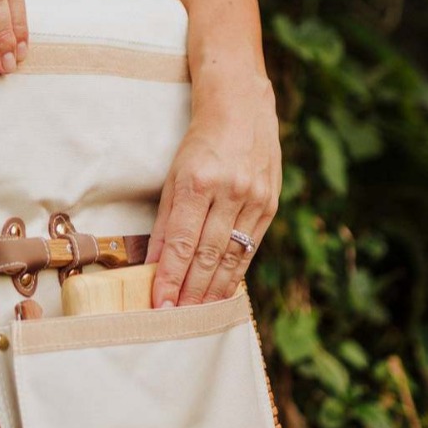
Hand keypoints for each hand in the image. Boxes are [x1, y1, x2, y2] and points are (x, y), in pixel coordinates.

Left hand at [146, 72, 280, 306]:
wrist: (242, 109)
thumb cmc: (198, 145)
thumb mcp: (174, 176)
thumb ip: (166, 221)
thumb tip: (155, 265)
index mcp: (198, 182)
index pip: (181, 242)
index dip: (170, 277)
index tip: (159, 304)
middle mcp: (229, 191)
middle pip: (207, 255)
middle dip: (190, 292)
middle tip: (176, 319)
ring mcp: (255, 199)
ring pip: (231, 256)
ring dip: (213, 290)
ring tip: (197, 314)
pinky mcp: (271, 205)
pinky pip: (250, 248)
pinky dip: (235, 273)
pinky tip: (223, 291)